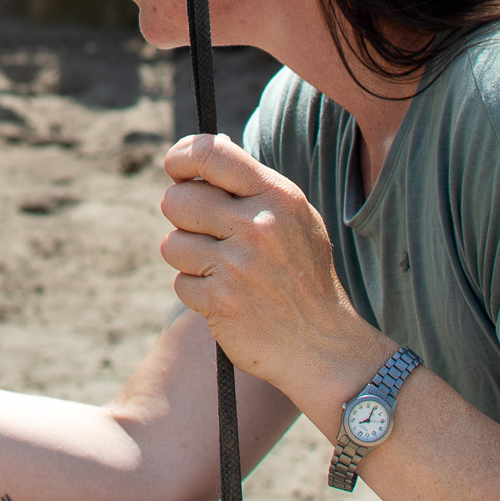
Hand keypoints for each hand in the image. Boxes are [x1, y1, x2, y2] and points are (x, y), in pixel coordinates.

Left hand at [159, 135, 391, 411]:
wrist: (326, 347)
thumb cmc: (304, 275)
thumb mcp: (295, 219)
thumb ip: (250, 186)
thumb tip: (201, 153)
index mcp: (277, 197)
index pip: (210, 153)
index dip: (181, 156)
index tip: (175, 168)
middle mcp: (257, 226)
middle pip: (177, 200)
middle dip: (183, 216)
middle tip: (205, 233)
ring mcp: (237, 265)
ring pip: (172, 244)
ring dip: (189, 259)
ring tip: (223, 270)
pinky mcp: (220, 302)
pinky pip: (181, 283)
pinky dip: (198, 293)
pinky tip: (227, 298)